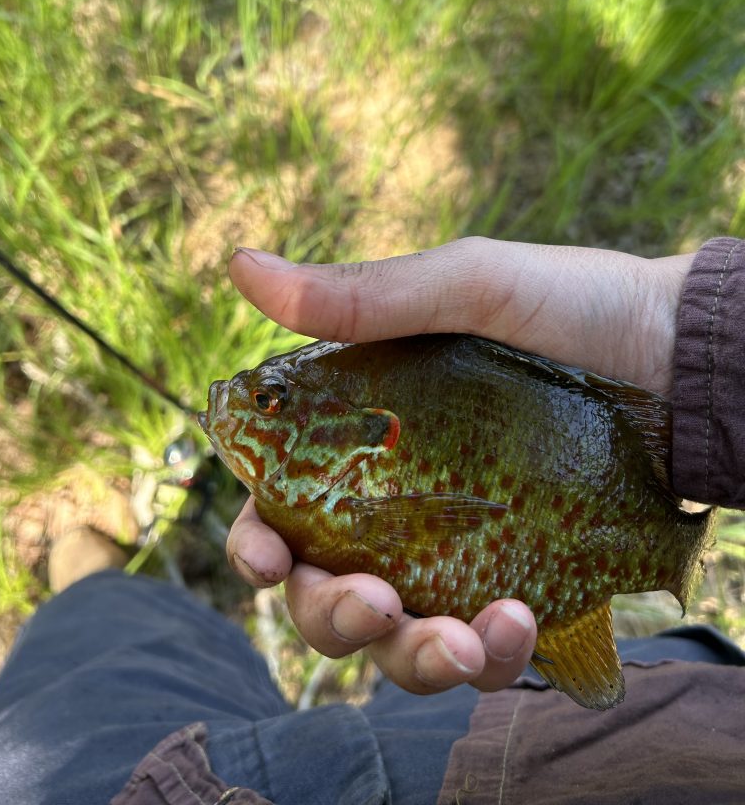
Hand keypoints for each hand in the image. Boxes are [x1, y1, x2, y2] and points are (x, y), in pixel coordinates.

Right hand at [226, 237, 693, 693]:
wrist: (686, 353)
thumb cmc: (574, 306)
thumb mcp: (470, 286)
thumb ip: (363, 296)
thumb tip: (239, 265)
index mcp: (367, 439)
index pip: (285, 507)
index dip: (257, 544)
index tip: (263, 558)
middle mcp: (403, 505)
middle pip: (328, 592)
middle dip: (333, 616)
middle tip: (374, 605)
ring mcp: (462, 553)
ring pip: (401, 641)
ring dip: (412, 660)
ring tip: (461, 644)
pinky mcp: (522, 585)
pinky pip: (487, 651)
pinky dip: (493, 657)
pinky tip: (517, 626)